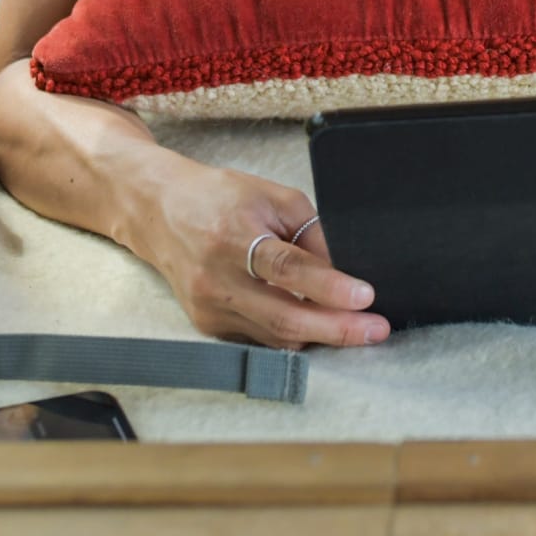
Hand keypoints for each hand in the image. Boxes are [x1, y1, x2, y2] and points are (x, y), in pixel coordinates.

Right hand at [131, 153, 389, 350]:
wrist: (160, 212)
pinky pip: (260, 338)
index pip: (287, 269)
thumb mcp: (273, 197)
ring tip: (358, 328)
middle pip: (283, 316)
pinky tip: (317, 324)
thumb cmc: (220, 198)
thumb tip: (342, 270)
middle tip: (375, 329)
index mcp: (235, 237)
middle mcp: (219, 279)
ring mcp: (211, 308)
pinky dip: (292, 333)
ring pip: (275, 336)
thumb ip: (310, 232)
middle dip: (337, 328)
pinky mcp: (208, 325)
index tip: (365, 296)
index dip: (329, 286)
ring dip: (321, 335)